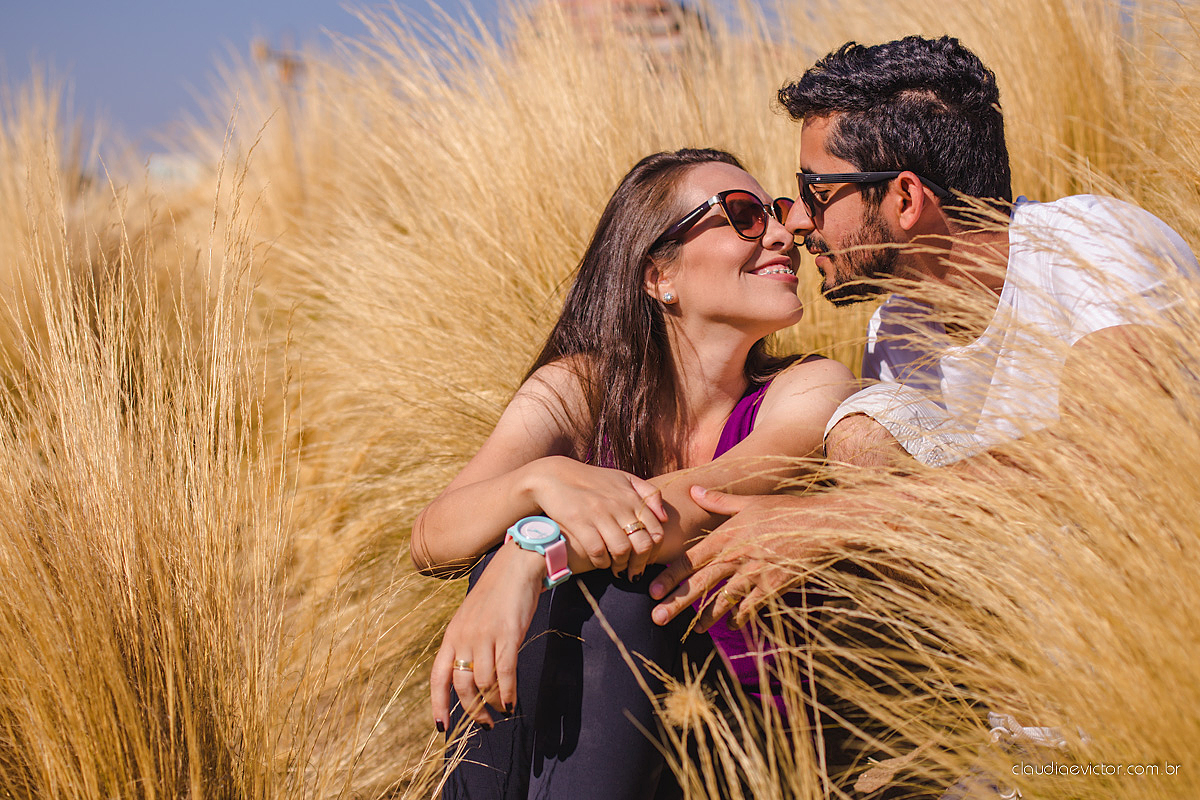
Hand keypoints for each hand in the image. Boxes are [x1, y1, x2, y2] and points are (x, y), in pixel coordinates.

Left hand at [430, 543, 544, 729]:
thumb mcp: (472, 619)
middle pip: (462, 685)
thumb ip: (469, 645)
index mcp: (452, 636)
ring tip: (502, 710)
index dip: (438, 704)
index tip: (443, 727)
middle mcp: (464, 638)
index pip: (438, 677)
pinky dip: (508, 692)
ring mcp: (485, 636)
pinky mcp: (508, 634)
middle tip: (485, 724)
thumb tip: (475, 679)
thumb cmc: (496, 595)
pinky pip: (505, 672)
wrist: (516, 566)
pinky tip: (512, 703)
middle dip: (473, 710)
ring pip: (484, 683)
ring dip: (493, 703)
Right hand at [526, 456, 667, 578]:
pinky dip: (601, 562)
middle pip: (642, 544)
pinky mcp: (579, 522)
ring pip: (621, 550)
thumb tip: (664, 518)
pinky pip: (597, 551)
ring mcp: (599, 514)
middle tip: (633, 573)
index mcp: (632, 496)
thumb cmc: (592, 480)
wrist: (554, 476)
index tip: (646, 560)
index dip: (654, 551)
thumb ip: (649, 494)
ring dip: (621, 566)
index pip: (656, 531)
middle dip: (640, 564)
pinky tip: (600, 562)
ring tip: (617, 570)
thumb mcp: (624, 478)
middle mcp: (618, 505)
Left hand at [649, 486, 828, 630]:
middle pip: (701, 583)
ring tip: (693, 629)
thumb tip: (693, 490)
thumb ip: (718, 501)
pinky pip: (752, 606)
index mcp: (727, 536)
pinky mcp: (774, 586)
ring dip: (706, 616)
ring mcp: (755, 573)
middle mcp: (737, 556)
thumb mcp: (749, 502)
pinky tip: (734, 624)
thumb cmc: (784, 511)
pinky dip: (741, 616)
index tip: (652, 589)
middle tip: (656, 618)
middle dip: (677, 602)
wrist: (820, 524)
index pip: (691, 559)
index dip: (670, 575)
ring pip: (723, 599)